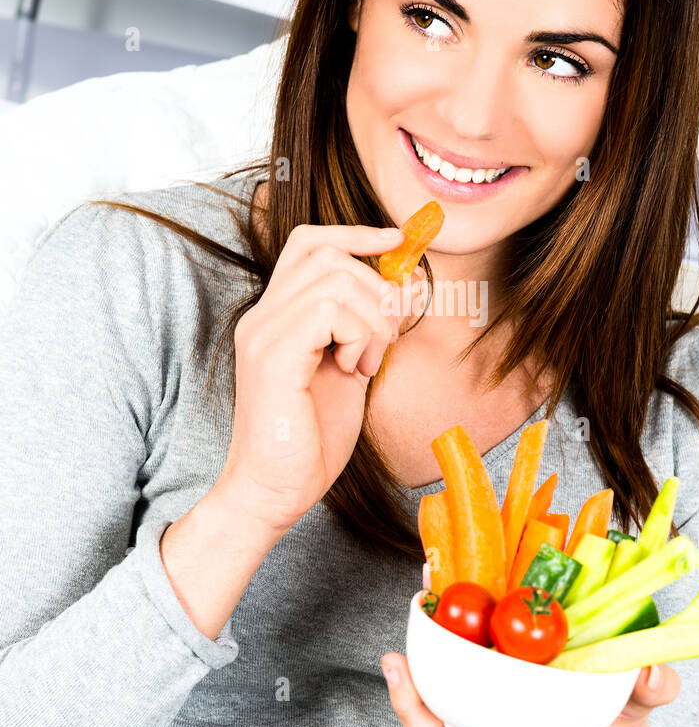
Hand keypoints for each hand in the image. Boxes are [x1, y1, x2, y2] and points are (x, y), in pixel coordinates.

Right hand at [216, 222, 415, 537]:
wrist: (274, 493)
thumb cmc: (310, 441)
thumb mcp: (352, 369)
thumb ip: (370, 327)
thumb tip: (408, 282)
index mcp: (277, 317)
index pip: (309, 243)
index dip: (356, 233)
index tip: (397, 241)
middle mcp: (262, 317)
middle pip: (329, 254)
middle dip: (377, 288)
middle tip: (385, 339)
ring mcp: (262, 333)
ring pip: (335, 279)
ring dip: (372, 318)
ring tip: (366, 362)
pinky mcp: (271, 356)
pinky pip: (327, 309)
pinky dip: (358, 335)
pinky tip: (353, 370)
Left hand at [379, 652, 680, 726]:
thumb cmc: (608, 726)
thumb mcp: (637, 713)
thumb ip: (651, 693)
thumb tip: (651, 673)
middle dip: (418, 720)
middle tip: (403, 673)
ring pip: (431, 725)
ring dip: (408, 688)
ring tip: (397, 647)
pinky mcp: (464, 702)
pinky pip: (436, 688)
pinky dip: (425, 652)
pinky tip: (423, 605)